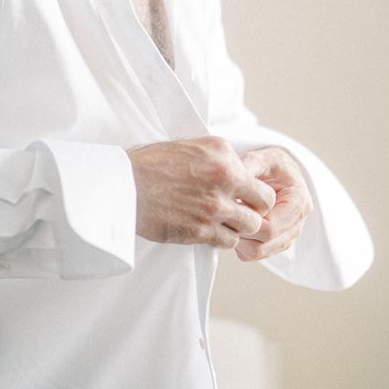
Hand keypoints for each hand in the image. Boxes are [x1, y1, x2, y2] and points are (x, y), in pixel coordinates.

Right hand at [127, 137, 276, 249]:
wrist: (124, 185)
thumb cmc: (152, 164)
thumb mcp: (192, 146)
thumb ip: (221, 158)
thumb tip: (240, 169)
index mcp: (223, 154)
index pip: (261, 180)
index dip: (257, 193)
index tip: (249, 198)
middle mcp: (224, 179)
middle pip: (264, 205)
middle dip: (256, 211)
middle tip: (244, 213)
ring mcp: (213, 207)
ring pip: (249, 227)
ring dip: (240, 227)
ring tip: (226, 223)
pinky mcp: (200, 230)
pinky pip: (228, 242)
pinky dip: (223, 239)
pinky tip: (211, 231)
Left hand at [233, 146, 312, 261]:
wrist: (274, 172)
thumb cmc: (268, 165)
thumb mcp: (260, 159)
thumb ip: (249, 166)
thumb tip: (234, 178)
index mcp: (299, 202)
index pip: (270, 227)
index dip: (246, 221)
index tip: (231, 205)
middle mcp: (297, 223)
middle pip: (263, 243)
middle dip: (240, 230)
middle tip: (224, 212)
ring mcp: (287, 236)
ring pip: (257, 252)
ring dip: (238, 238)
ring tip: (229, 216)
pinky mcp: (275, 244)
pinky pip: (252, 254)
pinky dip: (239, 243)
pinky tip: (234, 223)